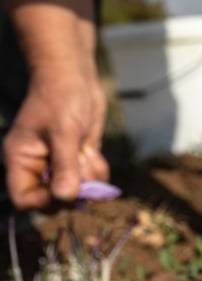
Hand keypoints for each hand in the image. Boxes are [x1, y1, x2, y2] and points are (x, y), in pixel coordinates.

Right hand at [2, 63, 107, 209]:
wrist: (75, 78)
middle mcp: (39, 167)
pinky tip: (93, 151)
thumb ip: (65, 166)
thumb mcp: (64, 132)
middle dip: (74, 190)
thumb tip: (66, 197)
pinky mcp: (78, 160)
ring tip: (86, 152)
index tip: (67, 190)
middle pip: (54, 201)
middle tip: (82, 167)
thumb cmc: (62, 98)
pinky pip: (92, 181)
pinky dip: (97, 171)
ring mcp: (60, 165)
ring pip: (78, 193)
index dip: (44, 202)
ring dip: (89, 179)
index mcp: (22, 160)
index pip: (24, 199)